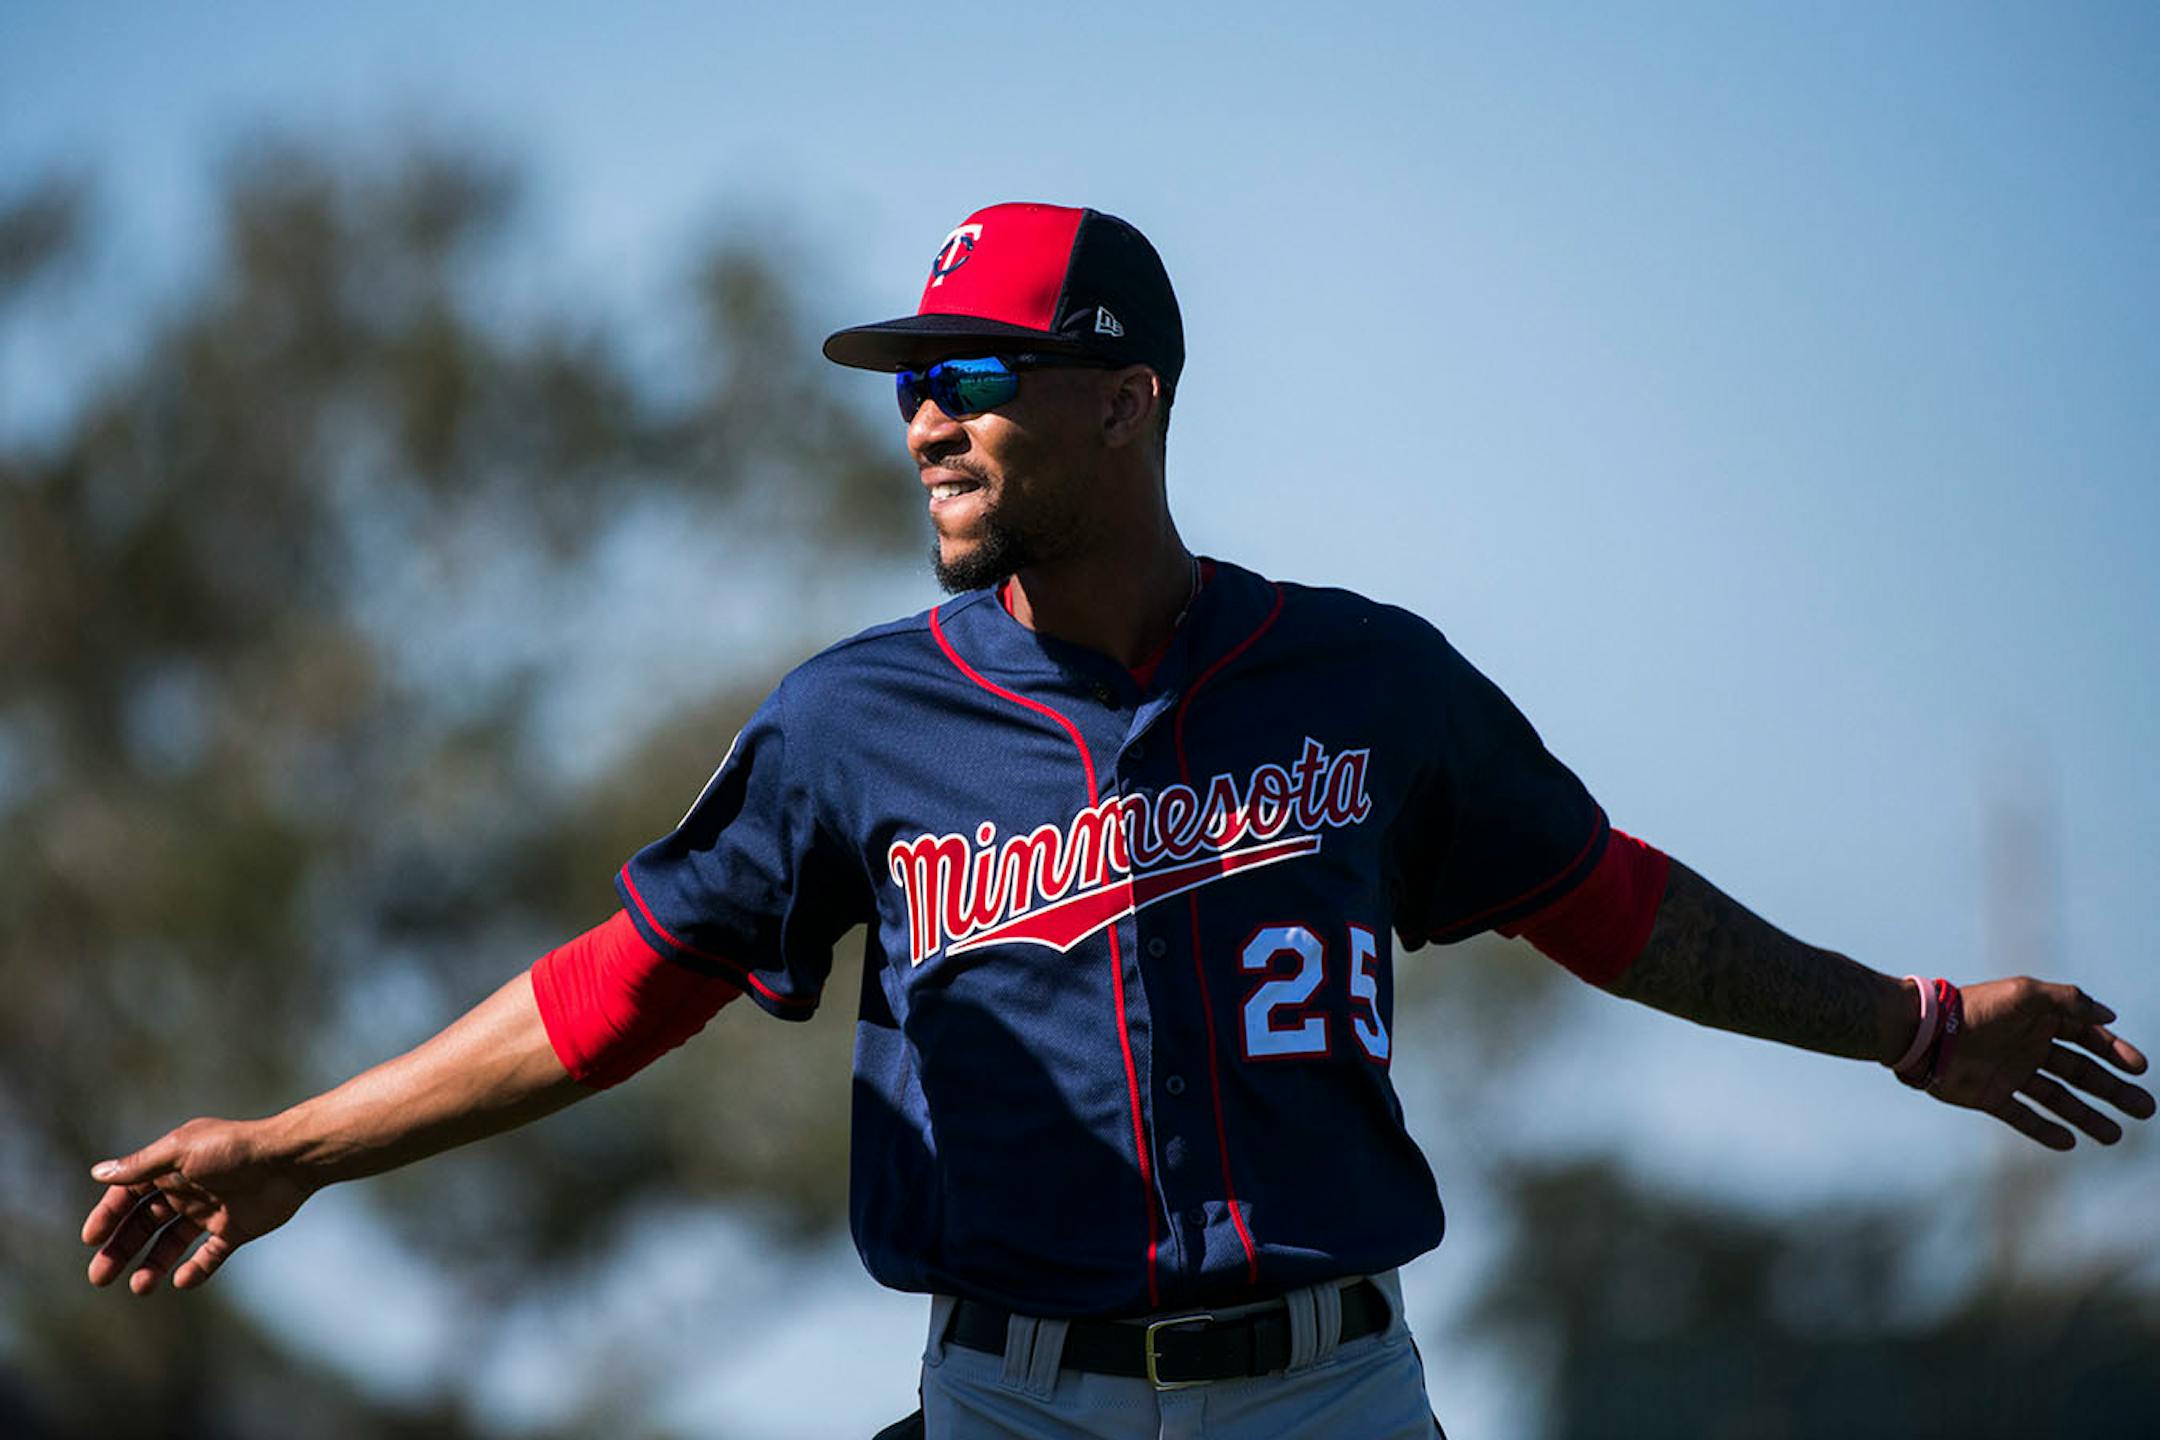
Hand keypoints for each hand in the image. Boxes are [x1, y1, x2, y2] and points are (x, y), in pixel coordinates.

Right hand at [82, 1117, 315, 1293]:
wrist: (289, 1161)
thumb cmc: (234, 1149)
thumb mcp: (181, 1152)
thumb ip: (141, 1166)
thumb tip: (98, 1172)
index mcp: (171, 1168)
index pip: (129, 1195)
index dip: (108, 1216)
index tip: (91, 1240)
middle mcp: (188, 1189)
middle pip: (145, 1223)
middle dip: (121, 1249)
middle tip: (100, 1277)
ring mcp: (211, 1210)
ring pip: (172, 1243)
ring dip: (153, 1265)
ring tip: (140, 1287)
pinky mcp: (236, 1228)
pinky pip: (210, 1255)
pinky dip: (196, 1270)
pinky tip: (182, 1281)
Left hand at [1927, 978, 2153, 1149]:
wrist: (1924, 1034)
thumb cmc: (1975, 1009)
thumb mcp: (2025, 994)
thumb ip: (2068, 1001)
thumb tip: (2108, 1016)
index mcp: (2038, 1021)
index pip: (2086, 1038)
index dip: (2114, 1052)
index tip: (2139, 1068)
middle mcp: (2028, 1047)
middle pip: (2080, 1071)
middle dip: (2112, 1090)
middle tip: (2145, 1108)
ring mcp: (2010, 1073)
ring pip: (2057, 1098)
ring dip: (2087, 1116)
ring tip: (2114, 1136)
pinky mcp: (1990, 1096)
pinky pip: (2023, 1117)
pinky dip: (2045, 1130)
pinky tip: (2069, 1142)